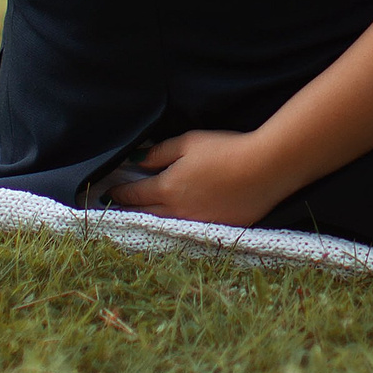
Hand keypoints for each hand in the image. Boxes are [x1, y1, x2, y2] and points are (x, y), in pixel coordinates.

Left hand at [104, 130, 291, 226]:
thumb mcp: (188, 143)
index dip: (120, 193)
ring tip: (143, 217)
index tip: (109, 193)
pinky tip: (178, 221)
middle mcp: (178, 211)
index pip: (135, 194)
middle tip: (118, 209)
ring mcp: (198, 222)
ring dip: (152, 220)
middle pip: (147, 214)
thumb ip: (160, 153)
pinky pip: (190, 229)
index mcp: (167, 188)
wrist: (263, 169)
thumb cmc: (225, 150)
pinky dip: (178, 225)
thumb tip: (139, 161)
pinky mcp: (218, 228)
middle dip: (131, 210)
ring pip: (167, 224)